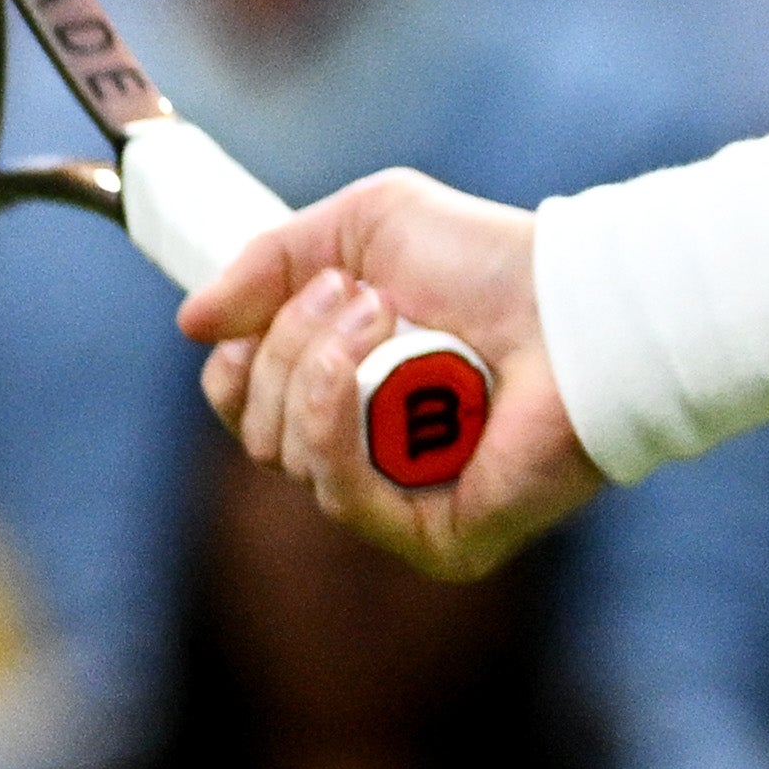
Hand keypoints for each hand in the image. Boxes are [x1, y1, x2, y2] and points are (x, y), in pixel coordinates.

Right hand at [182, 172, 605, 576]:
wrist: (576, 301)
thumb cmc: (490, 262)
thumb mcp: (364, 228)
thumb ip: (270, 260)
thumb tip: (192, 322)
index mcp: (350, 395)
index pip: (245, 410)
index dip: (236, 367)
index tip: (256, 314)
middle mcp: (370, 456)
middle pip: (256, 430)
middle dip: (286, 350)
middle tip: (360, 298)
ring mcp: (403, 505)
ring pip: (289, 457)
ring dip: (317, 370)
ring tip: (382, 314)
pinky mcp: (439, 540)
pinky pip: (342, 496)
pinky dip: (336, 424)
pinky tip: (371, 369)